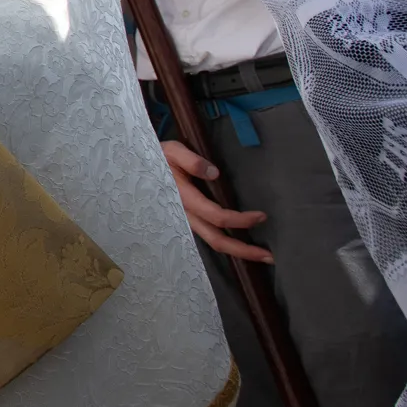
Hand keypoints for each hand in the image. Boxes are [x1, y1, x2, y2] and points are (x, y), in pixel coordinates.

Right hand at [161, 140, 272, 262]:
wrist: (136, 167)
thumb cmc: (157, 157)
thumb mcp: (171, 150)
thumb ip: (191, 160)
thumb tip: (214, 172)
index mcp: (183, 199)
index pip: (217, 217)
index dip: (240, 220)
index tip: (262, 216)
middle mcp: (185, 216)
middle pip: (217, 241)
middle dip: (243, 250)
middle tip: (270, 256)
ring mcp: (185, 221)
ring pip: (213, 242)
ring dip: (237, 252)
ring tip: (260, 255)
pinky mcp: (188, 220)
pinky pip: (209, 236)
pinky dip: (227, 243)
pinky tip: (241, 243)